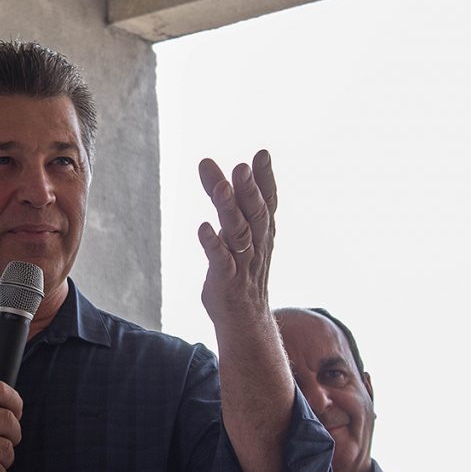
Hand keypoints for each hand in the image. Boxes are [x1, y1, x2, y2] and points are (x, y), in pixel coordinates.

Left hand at [196, 150, 277, 328]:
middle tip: (241, 167)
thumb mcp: (235, 230)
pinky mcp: (226, 279)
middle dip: (248, 190)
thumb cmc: (238, 266)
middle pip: (254, 214)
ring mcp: (242, 262)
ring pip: (238, 234)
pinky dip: (212, 244)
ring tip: (222, 189)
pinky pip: (221, 261)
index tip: (262, 154)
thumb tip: (207, 164)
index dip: (266, 179)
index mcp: (262, 231)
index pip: (267, 201)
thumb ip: (223, 198)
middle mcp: (256, 243)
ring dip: (230, 211)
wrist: (245, 317)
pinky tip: (203, 227)